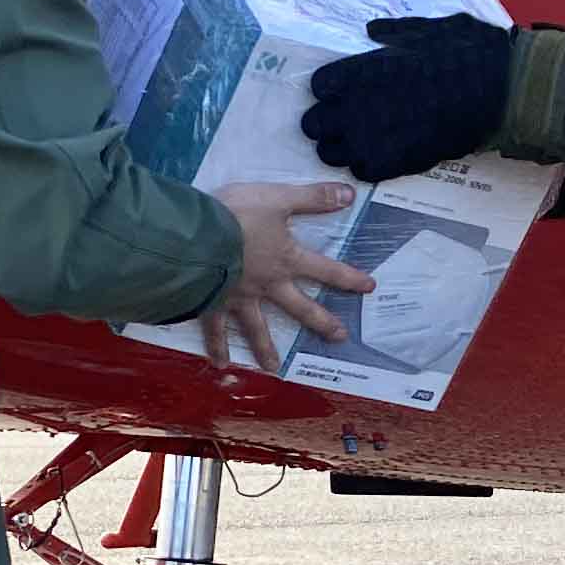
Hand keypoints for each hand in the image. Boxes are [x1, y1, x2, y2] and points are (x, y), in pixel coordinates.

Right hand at [199, 181, 377, 376]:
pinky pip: (216, 329)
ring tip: (274, 369)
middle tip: (338, 338)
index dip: (349, 277)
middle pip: (300, 308)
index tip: (369, 288)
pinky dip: (217, 347)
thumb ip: (313, 198)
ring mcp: (240, 299)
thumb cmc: (237, 215)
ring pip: (257, 328)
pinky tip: (220, 365)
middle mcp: (268, 285)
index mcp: (286, 260)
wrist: (196, 237)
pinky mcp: (212, 304)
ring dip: (266, 349)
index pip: (325, 270)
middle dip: (321, 322)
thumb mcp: (279, 198)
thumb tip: (350, 195)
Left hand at [301, 15, 515, 185]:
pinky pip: (361, 171)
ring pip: (330, 153)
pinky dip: (366, 165)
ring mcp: (374, 139)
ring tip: (362, 139)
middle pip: (314, 123)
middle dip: (327, 120)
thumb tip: (373, 30)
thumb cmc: (467, 53)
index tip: (345, 88)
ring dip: (341, 147)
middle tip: (348, 118)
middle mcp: (357, 106)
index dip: (332, 88)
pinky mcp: (395, 163)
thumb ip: (395, 33)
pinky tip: (381, 154)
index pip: (319, 85)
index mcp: (361, 70)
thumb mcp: (429, 29)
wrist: (501, 92)